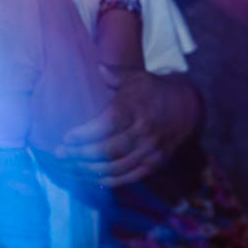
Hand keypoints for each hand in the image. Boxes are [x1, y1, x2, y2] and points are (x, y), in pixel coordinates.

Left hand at [54, 72, 199, 186]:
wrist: (188, 108)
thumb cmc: (152, 90)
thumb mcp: (136, 77)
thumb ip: (115, 74)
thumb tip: (98, 67)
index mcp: (136, 109)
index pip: (109, 124)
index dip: (86, 134)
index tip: (66, 137)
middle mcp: (144, 132)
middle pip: (109, 149)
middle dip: (80, 154)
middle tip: (60, 154)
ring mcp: (150, 150)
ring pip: (116, 167)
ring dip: (89, 170)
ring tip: (68, 167)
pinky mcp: (155, 163)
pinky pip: (130, 177)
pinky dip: (109, 181)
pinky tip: (90, 178)